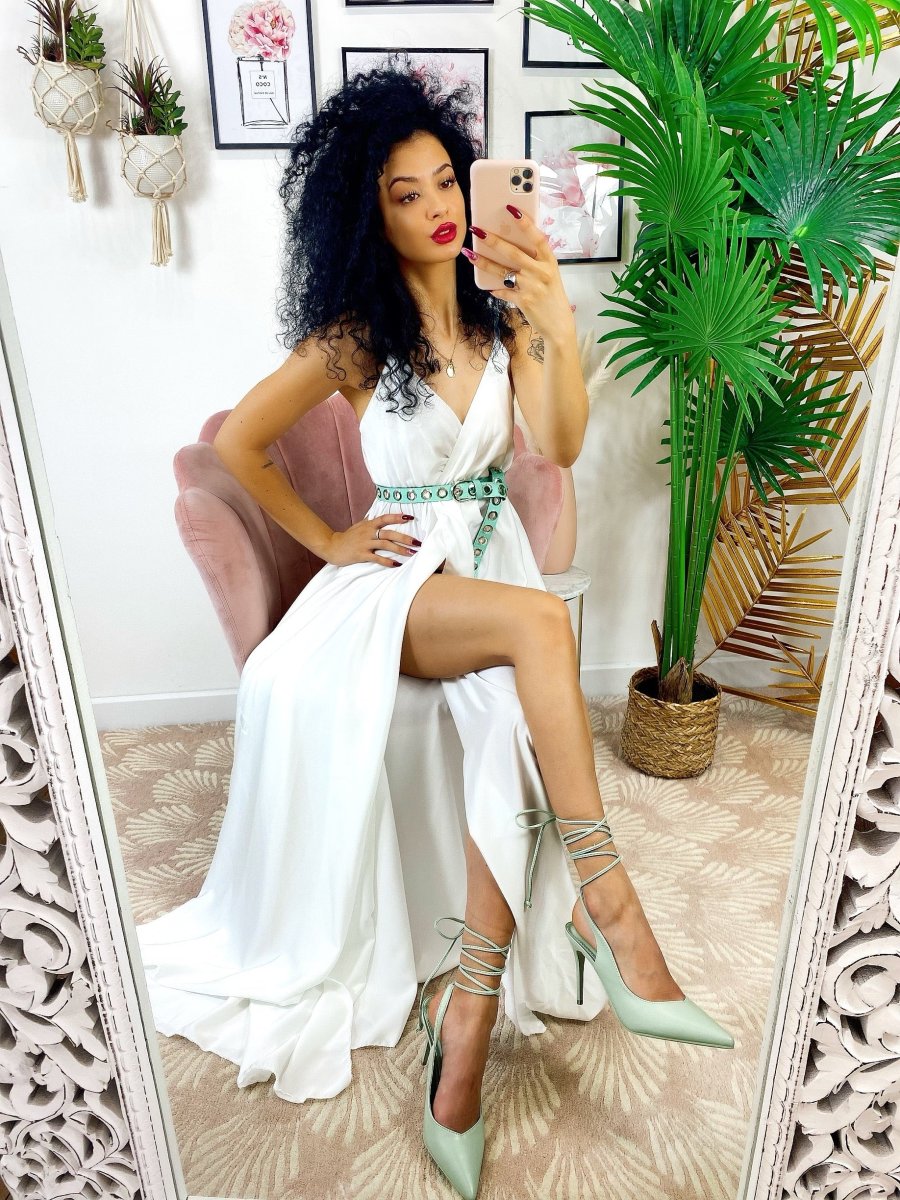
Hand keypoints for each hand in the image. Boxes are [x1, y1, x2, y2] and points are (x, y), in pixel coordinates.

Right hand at [324, 513, 418, 566]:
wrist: (332, 546)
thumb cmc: (347, 537)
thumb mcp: (359, 526)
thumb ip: (370, 522)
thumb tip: (382, 518)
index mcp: (369, 524)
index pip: (385, 518)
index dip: (397, 517)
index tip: (411, 518)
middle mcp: (368, 532)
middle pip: (389, 533)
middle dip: (405, 538)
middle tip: (417, 542)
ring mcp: (365, 543)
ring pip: (385, 545)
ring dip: (400, 549)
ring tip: (412, 553)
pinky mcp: (361, 554)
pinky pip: (377, 558)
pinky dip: (387, 561)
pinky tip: (397, 564)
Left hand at [463, 205, 572, 337]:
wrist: (559, 325)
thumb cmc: (553, 297)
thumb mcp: (550, 275)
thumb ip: (535, 261)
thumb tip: (512, 247)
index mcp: (549, 262)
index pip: (538, 238)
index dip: (525, 223)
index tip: (511, 210)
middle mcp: (541, 272)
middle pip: (513, 252)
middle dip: (493, 240)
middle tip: (477, 230)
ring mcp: (531, 287)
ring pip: (502, 271)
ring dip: (483, 262)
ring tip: (469, 253)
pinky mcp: (523, 300)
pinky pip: (503, 291)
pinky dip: (495, 289)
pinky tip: (488, 286)